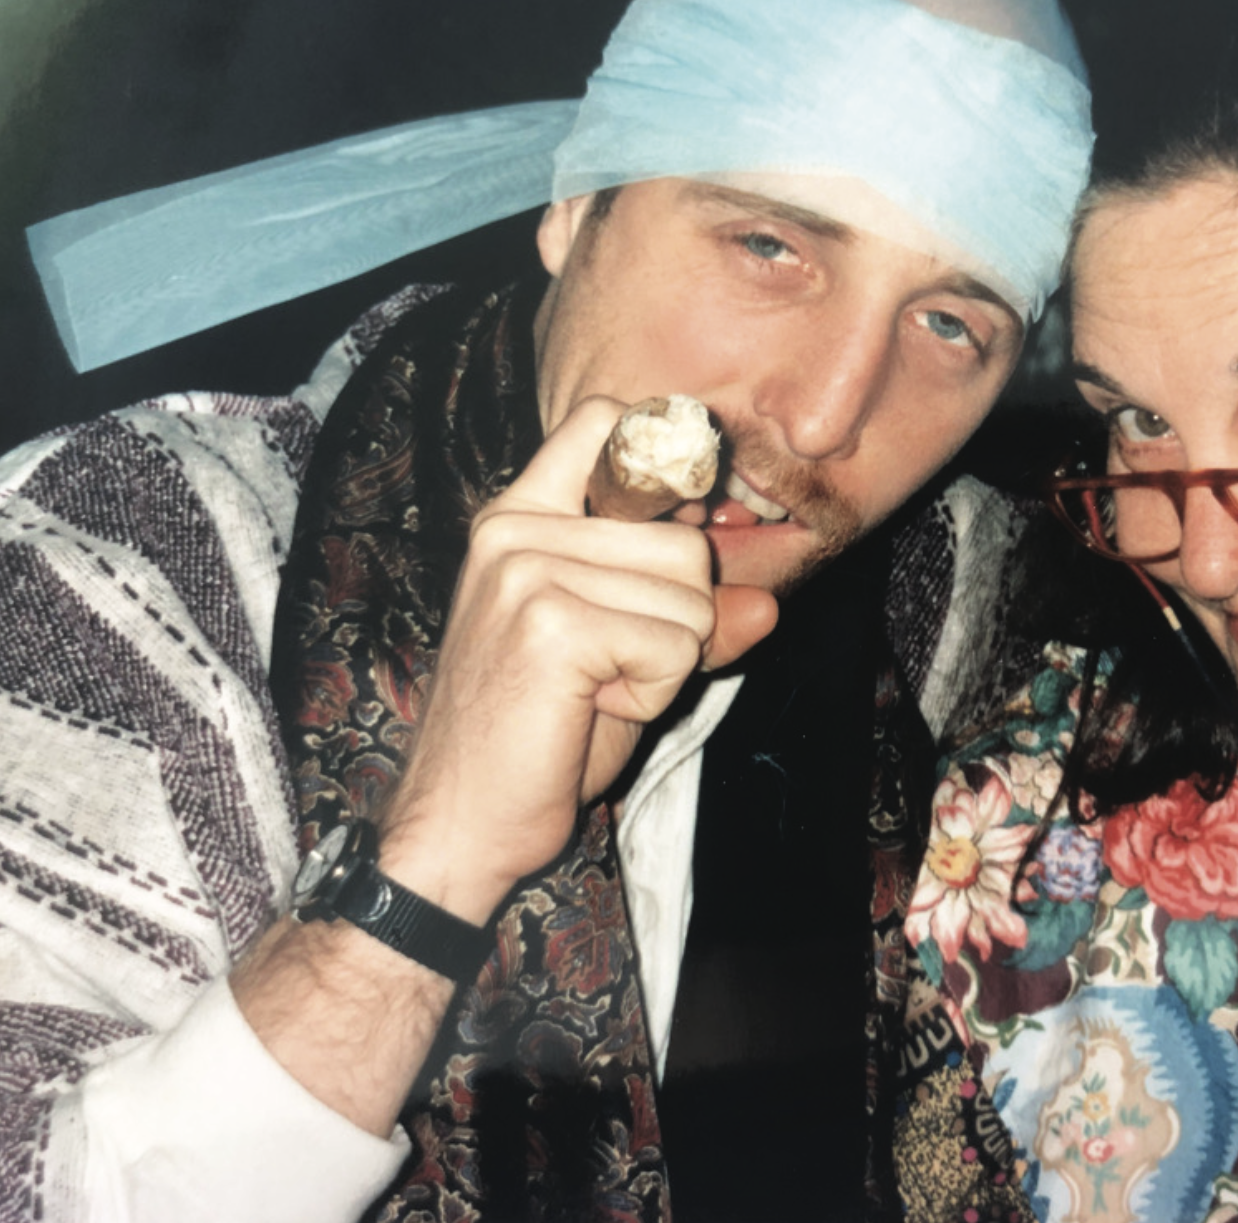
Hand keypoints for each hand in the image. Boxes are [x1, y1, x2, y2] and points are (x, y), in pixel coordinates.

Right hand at [377, 397, 776, 921]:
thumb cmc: (537, 739)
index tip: (657, 538)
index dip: (663, 478)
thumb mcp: (625, 659)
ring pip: (690, 595)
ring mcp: (529, 569)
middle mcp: (516, 528)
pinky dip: (654, 693)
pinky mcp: (552, 622)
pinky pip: (676, 644)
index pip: (609, 423)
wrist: (462, 823)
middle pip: (683, 541)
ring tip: (593, 690)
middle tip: (604, 670)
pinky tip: (589, 709)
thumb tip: (767, 606)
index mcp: (519, 517)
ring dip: (666, 663)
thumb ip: (690, 618)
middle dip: (677, 620)